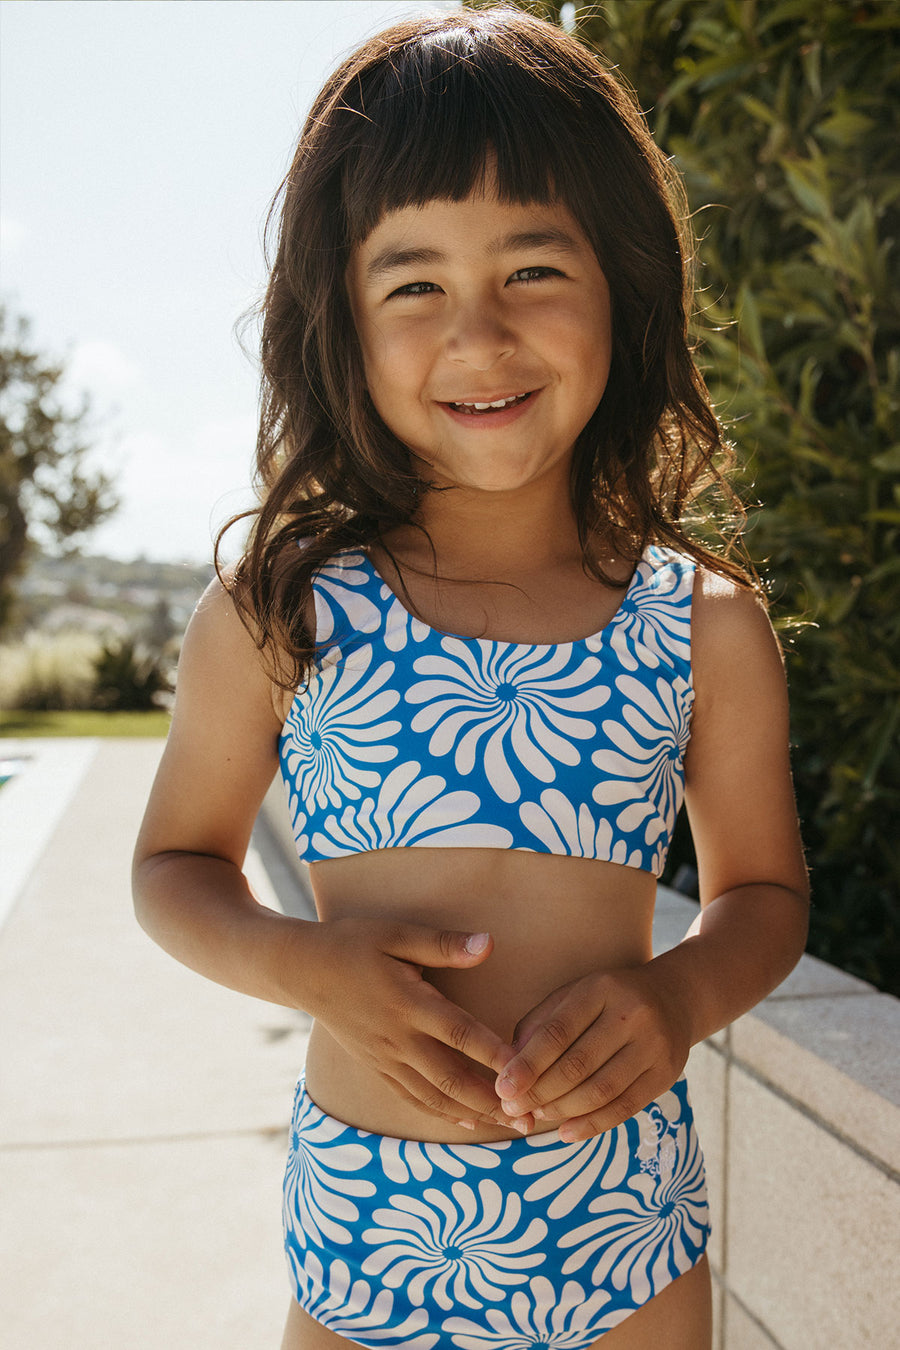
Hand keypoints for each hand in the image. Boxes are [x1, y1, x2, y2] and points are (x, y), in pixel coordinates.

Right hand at [298, 917, 516, 1127]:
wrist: (302, 970)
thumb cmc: (352, 945)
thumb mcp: (396, 934)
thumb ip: (443, 944)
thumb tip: (489, 944)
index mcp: (409, 1003)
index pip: (461, 1034)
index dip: (495, 1054)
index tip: (528, 1069)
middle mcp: (399, 1038)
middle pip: (453, 1078)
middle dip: (494, 1100)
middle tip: (530, 1118)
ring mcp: (386, 1057)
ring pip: (435, 1096)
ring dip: (474, 1113)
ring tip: (509, 1126)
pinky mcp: (376, 1066)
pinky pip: (412, 1097)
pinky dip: (441, 1113)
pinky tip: (467, 1122)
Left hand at [493, 964, 690, 1140]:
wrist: (673, 998)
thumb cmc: (607, 1001)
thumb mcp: (572, 997)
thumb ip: (538, 1026)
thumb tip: (509, 1068)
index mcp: (600, 989)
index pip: (557, 1032)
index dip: (528, 1064)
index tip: (503, 1088)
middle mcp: (631, 1015)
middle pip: (578, 1064)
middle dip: (540, 1092)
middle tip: (514, 1109)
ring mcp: (653, 1045)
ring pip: (600, 1090)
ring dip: (563, 1110)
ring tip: (538, 1116)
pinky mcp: (666, 1074)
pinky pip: (625, 1107)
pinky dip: (593, 1125)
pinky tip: (567, 1132)